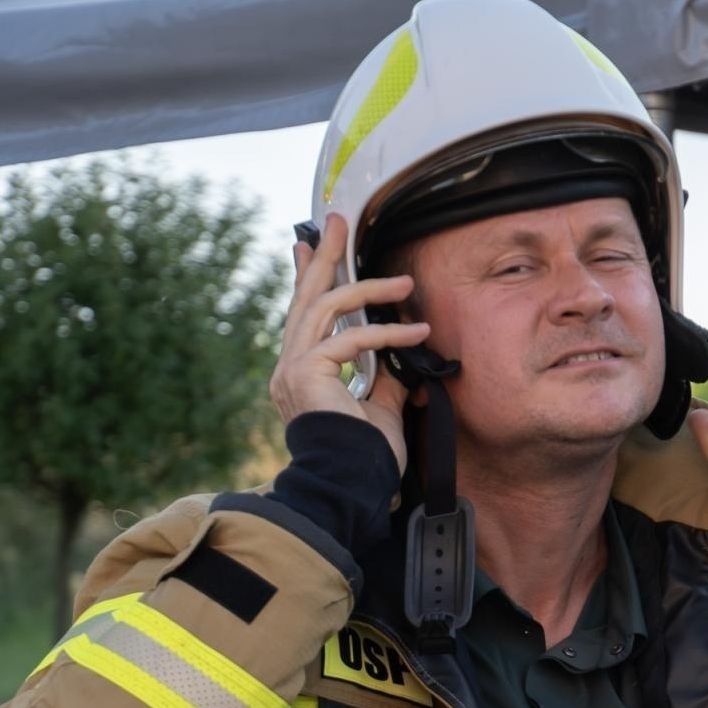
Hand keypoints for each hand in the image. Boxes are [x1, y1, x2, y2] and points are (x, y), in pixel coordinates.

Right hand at [270, 213, 426, 474]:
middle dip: (322, 256)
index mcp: (300, 373)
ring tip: (406, 281)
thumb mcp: (379, 409)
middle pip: (306, 298)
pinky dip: (386, 333)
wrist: (352, 486)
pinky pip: (351, 339)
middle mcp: (290, 367)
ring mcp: (294, 368)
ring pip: (326, 308)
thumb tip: (401, 358)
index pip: (304, 315)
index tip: (307, 246)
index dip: (306, 277)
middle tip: (334, 221)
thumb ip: (382, 379)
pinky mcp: (308, 373)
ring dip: (367, 287)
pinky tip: (417, 331)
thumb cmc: (365, 458)